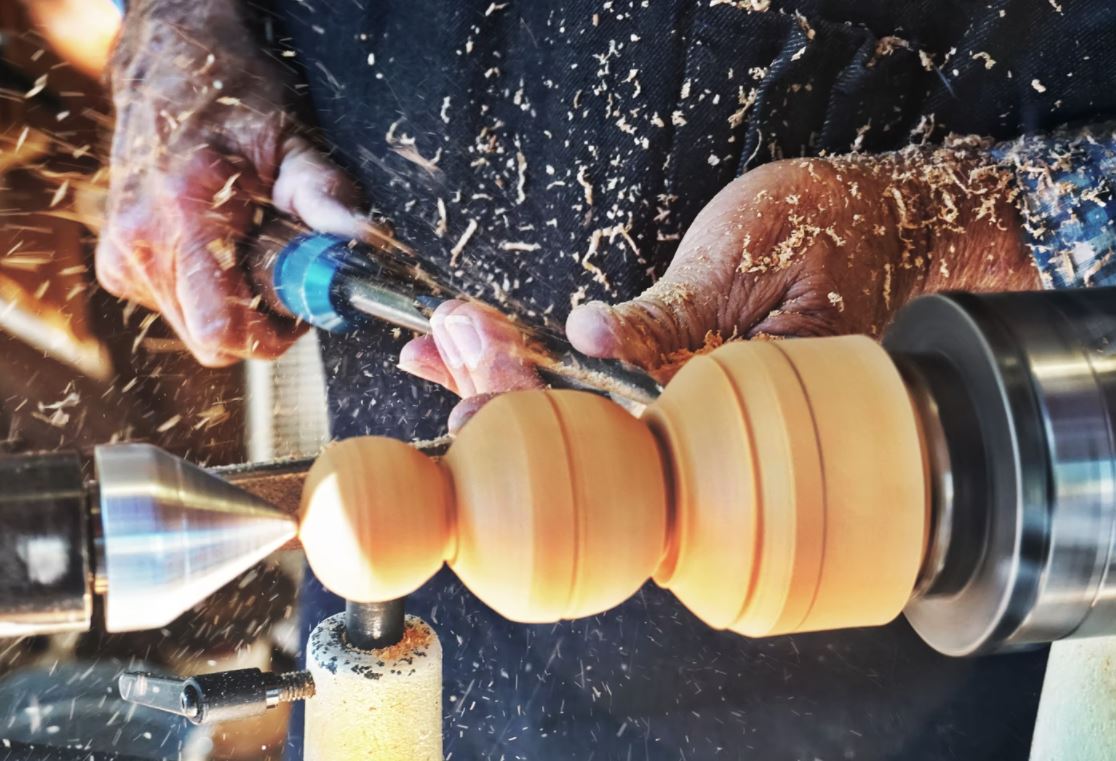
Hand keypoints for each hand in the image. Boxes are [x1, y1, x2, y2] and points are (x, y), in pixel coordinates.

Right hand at [96, 0, 376, 364]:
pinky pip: (177, 310)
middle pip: (212, 339)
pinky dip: (209, 292)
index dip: (274, 334)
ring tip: (250, 245)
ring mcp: (123, 257)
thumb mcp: (291, 138)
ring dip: (235, 305)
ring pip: (195, 329)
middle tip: (285, 272)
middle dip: (259, 320)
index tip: (302, 307)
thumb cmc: (232, 96)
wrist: (169, 69)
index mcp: (182, 213)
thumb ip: (326, 195)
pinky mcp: (119, 267)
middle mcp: (140, 243)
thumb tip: (364, 243)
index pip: (224, 328)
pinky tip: (222, 245)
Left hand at [400, 144, 1041, 429]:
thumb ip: (668, 318)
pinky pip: (593, 374)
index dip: (533, 409)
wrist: (869, 218)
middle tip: (434, 354)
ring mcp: (680, 396)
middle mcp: (698, 419)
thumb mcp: (745, 265)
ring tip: (433, 348)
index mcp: (724, 408)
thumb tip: (594, 338)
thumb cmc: (822, 235)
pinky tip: (476, 345)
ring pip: (579, 409)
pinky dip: (533, 357)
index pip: (613, 431)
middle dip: (499, 391)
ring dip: (502, 377)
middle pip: (583, 432)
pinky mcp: (668, 367)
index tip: (469, 384)